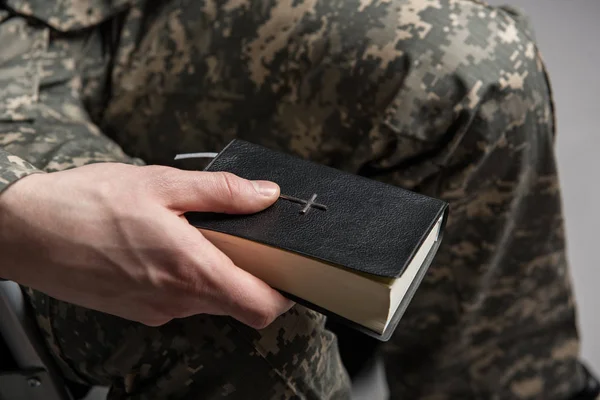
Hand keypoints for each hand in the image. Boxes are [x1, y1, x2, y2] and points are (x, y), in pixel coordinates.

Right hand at [0, 163, 292, 328]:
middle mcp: (177, 300)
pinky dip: (186, 277)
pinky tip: (164, 246)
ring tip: (192, 233)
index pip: (261, 306)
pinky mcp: (138, 310)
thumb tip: (266, 195)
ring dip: (214, 271)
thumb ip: (222, 193)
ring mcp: (156, 311)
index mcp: (191, 270)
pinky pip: (179, 299)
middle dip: (249, 274)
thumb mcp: (162, 184)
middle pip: (238, 303)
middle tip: (239, 235)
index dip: (284, 293)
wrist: (23, 232)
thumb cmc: (85, 205)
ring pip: (208, 300)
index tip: (288, 270)